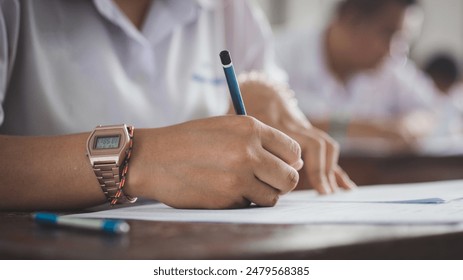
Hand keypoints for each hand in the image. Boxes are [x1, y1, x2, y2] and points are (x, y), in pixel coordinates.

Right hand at [126, 116, 302, 208]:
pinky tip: (224, 190)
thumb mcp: (227, 127)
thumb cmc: (190, 141)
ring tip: (245, 185)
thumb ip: (262, 141)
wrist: (153, 158)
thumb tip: (298, 163)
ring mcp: (238, 178)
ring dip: (264, 194)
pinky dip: (243, 201)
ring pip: (274, 197)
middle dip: (282, 182)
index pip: (294, 151)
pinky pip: (250, 205)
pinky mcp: (227, 200)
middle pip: (290, 177)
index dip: (290, 161)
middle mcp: (248, 152)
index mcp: (250, 128)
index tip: (278, 165)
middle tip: (266, 180)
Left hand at [237, 73, 355, 193]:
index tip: (296, 180)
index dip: (298, 162)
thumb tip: (239, 179)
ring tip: (332, 193)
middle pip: (316, 144)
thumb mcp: (236, 125)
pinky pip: (326, 151)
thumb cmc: (241, 113)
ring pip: (325, 146)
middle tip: (323, 193)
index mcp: (274, 124)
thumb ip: (240, 145)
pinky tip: (346, 187)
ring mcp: (304, 128)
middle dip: (321, 169)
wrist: (258, 92)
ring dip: (331, 170)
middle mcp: (294, 125)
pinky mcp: (308, 134)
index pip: (292, 145)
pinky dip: (335, 170)